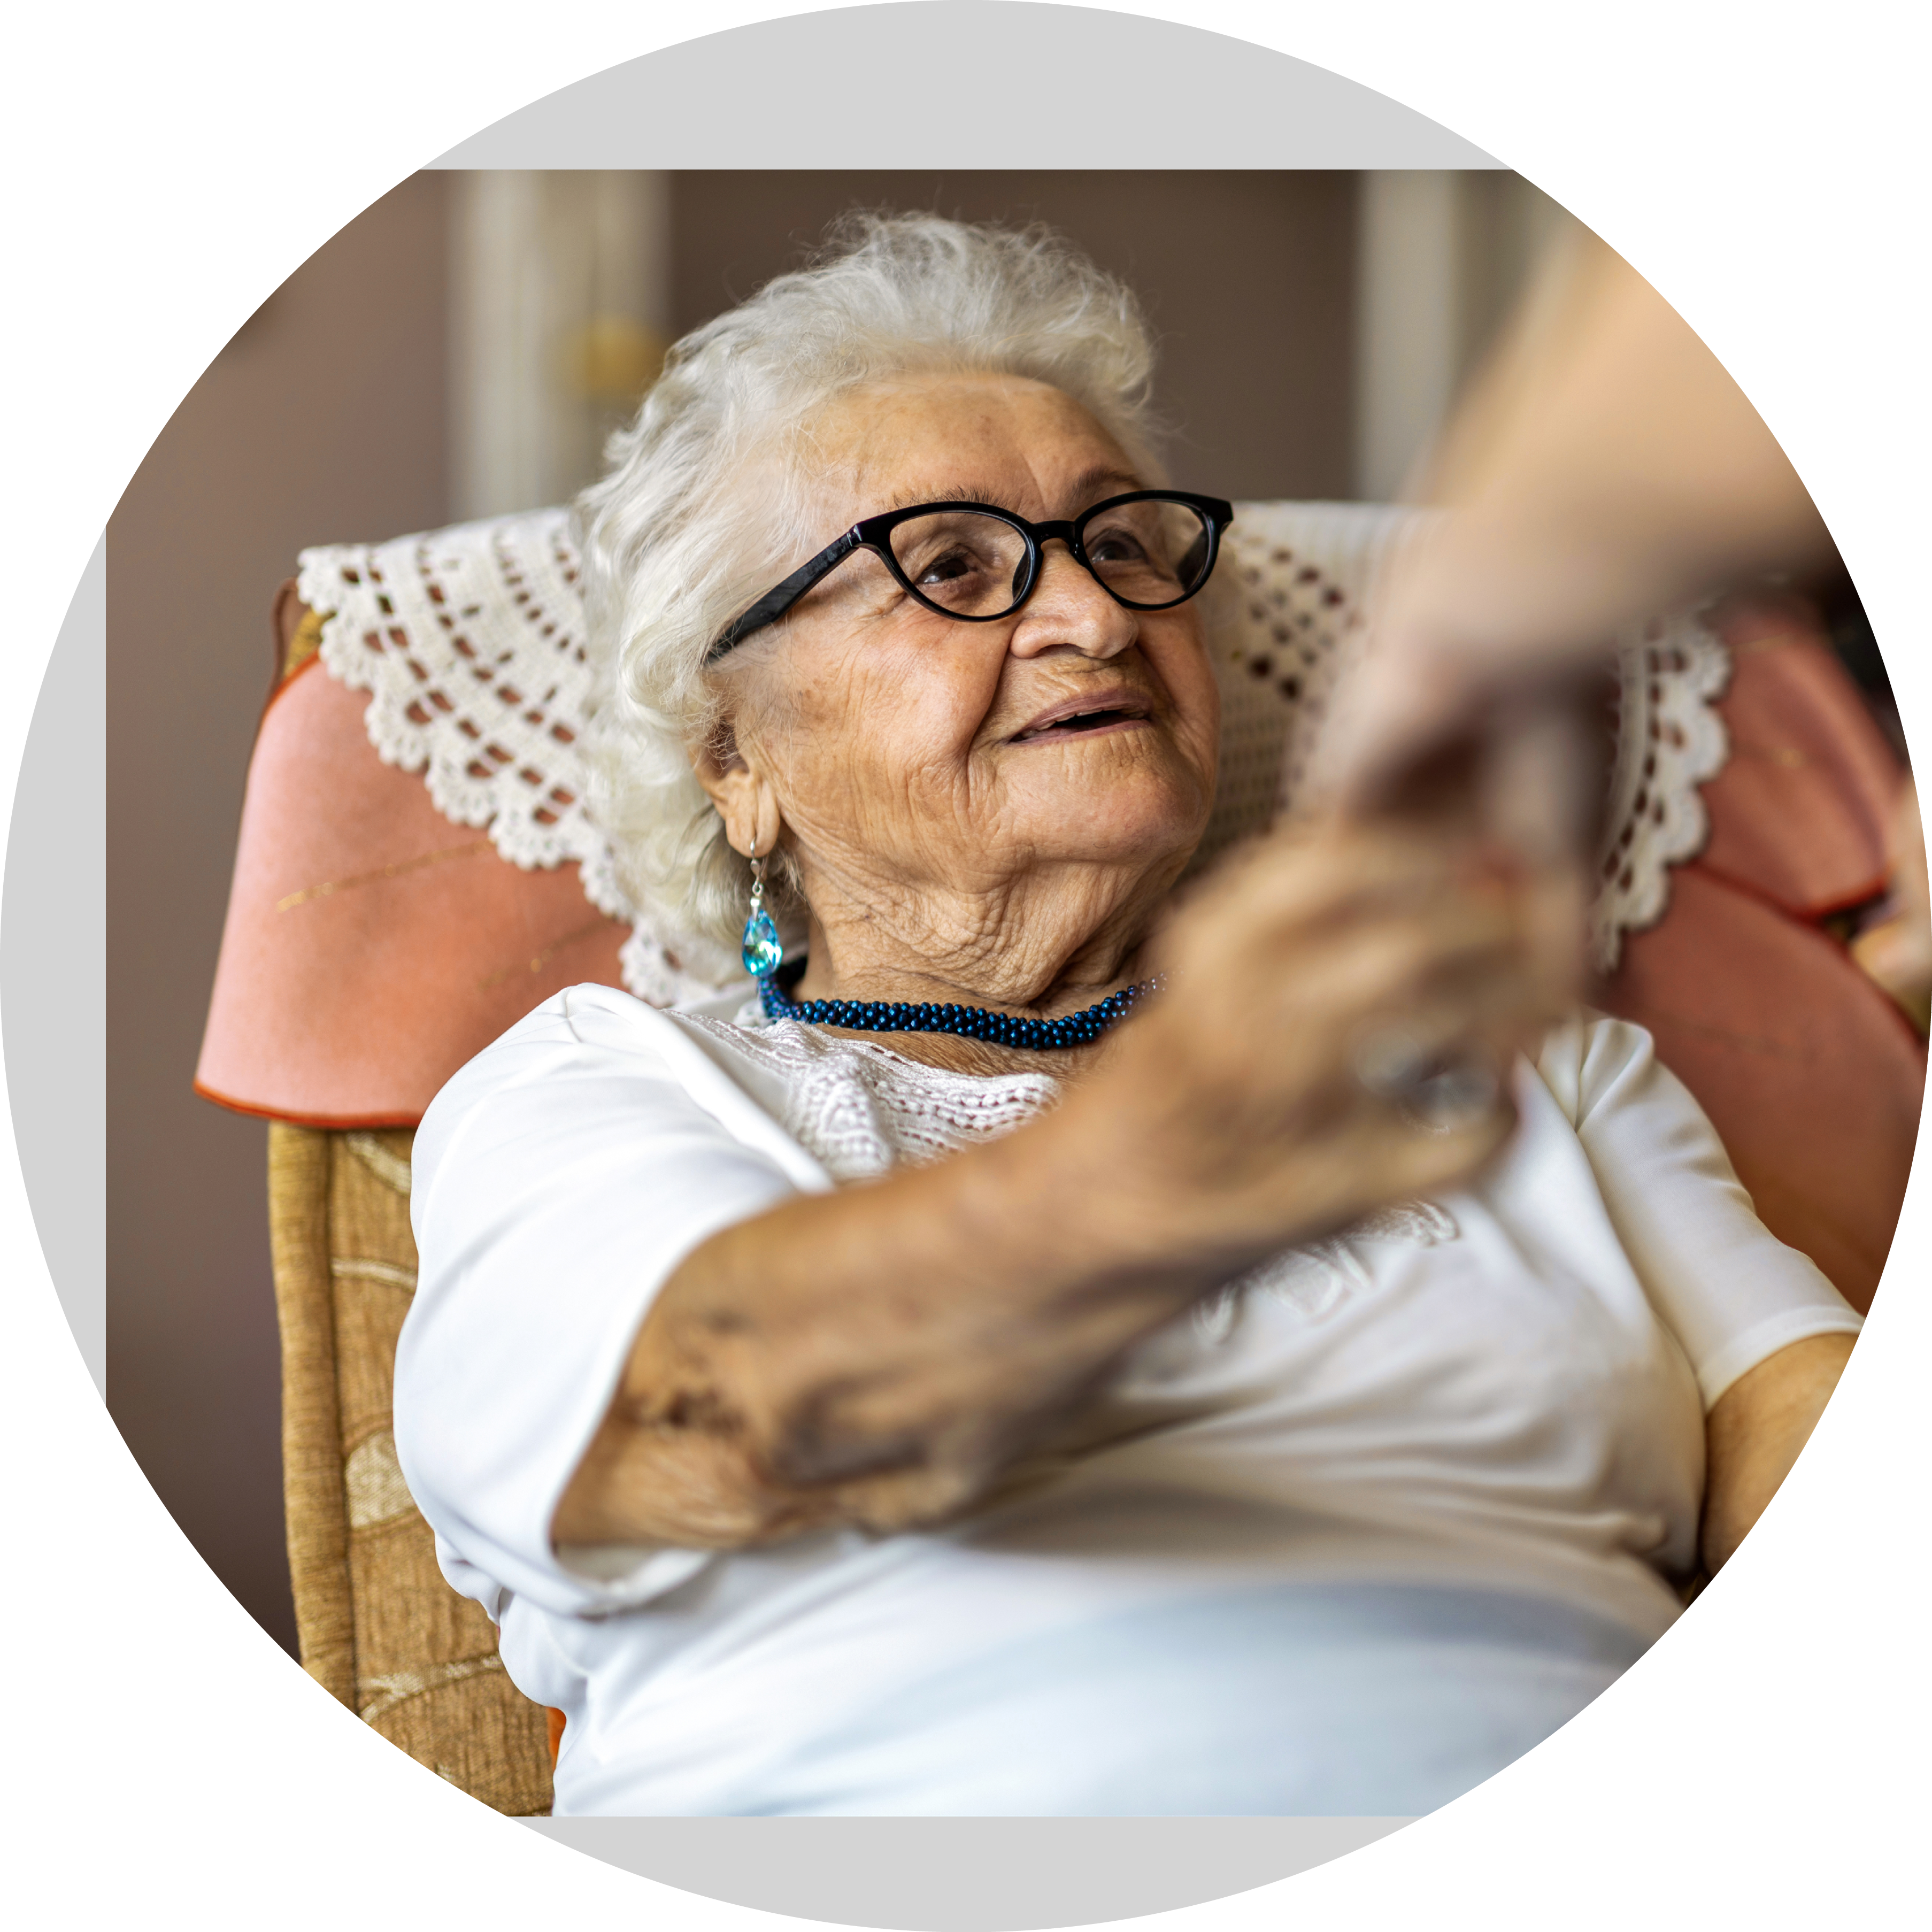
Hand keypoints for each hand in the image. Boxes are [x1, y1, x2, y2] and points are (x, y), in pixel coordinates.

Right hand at [1062, 817, 1578, 1276]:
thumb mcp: (1204, 975)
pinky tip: (1495, 1103)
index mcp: (1207, 948)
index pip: (1338, 859)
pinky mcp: (1323, 1197)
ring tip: (1541, 1001)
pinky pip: (1453, 1145)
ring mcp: (1278, 1111)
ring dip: (1514, 1002)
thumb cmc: (1168, 1086)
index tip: (1477, 856)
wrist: (1086, 1216)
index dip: (1433, 850)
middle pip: (1406, 941)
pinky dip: (1501, 1119)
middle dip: (1498, 927)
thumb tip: (1445, 859)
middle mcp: (1235, 1016)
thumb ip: (1293, 919)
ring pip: (1434, 1021)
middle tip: (1542, 930)